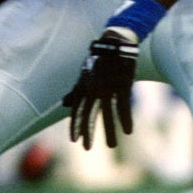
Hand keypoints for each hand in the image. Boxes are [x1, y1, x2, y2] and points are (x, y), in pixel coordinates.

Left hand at [63, 29, 138, 150]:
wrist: (115, 44)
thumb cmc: (99, 60)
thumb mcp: (84, 75)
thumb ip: (75, 91)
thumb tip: (64, 104)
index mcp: (84, 86)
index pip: (78, 110)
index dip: (76, 125)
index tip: (74, 140)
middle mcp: (94, 88)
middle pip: (89, 114)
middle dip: (88, 132)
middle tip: (87, 148)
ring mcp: (108, 87)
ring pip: (108, 114)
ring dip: (110, 131)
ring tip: (111, 146)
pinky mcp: (122, 85)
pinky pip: (124, 106)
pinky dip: (126, 119)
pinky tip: (129, 131)